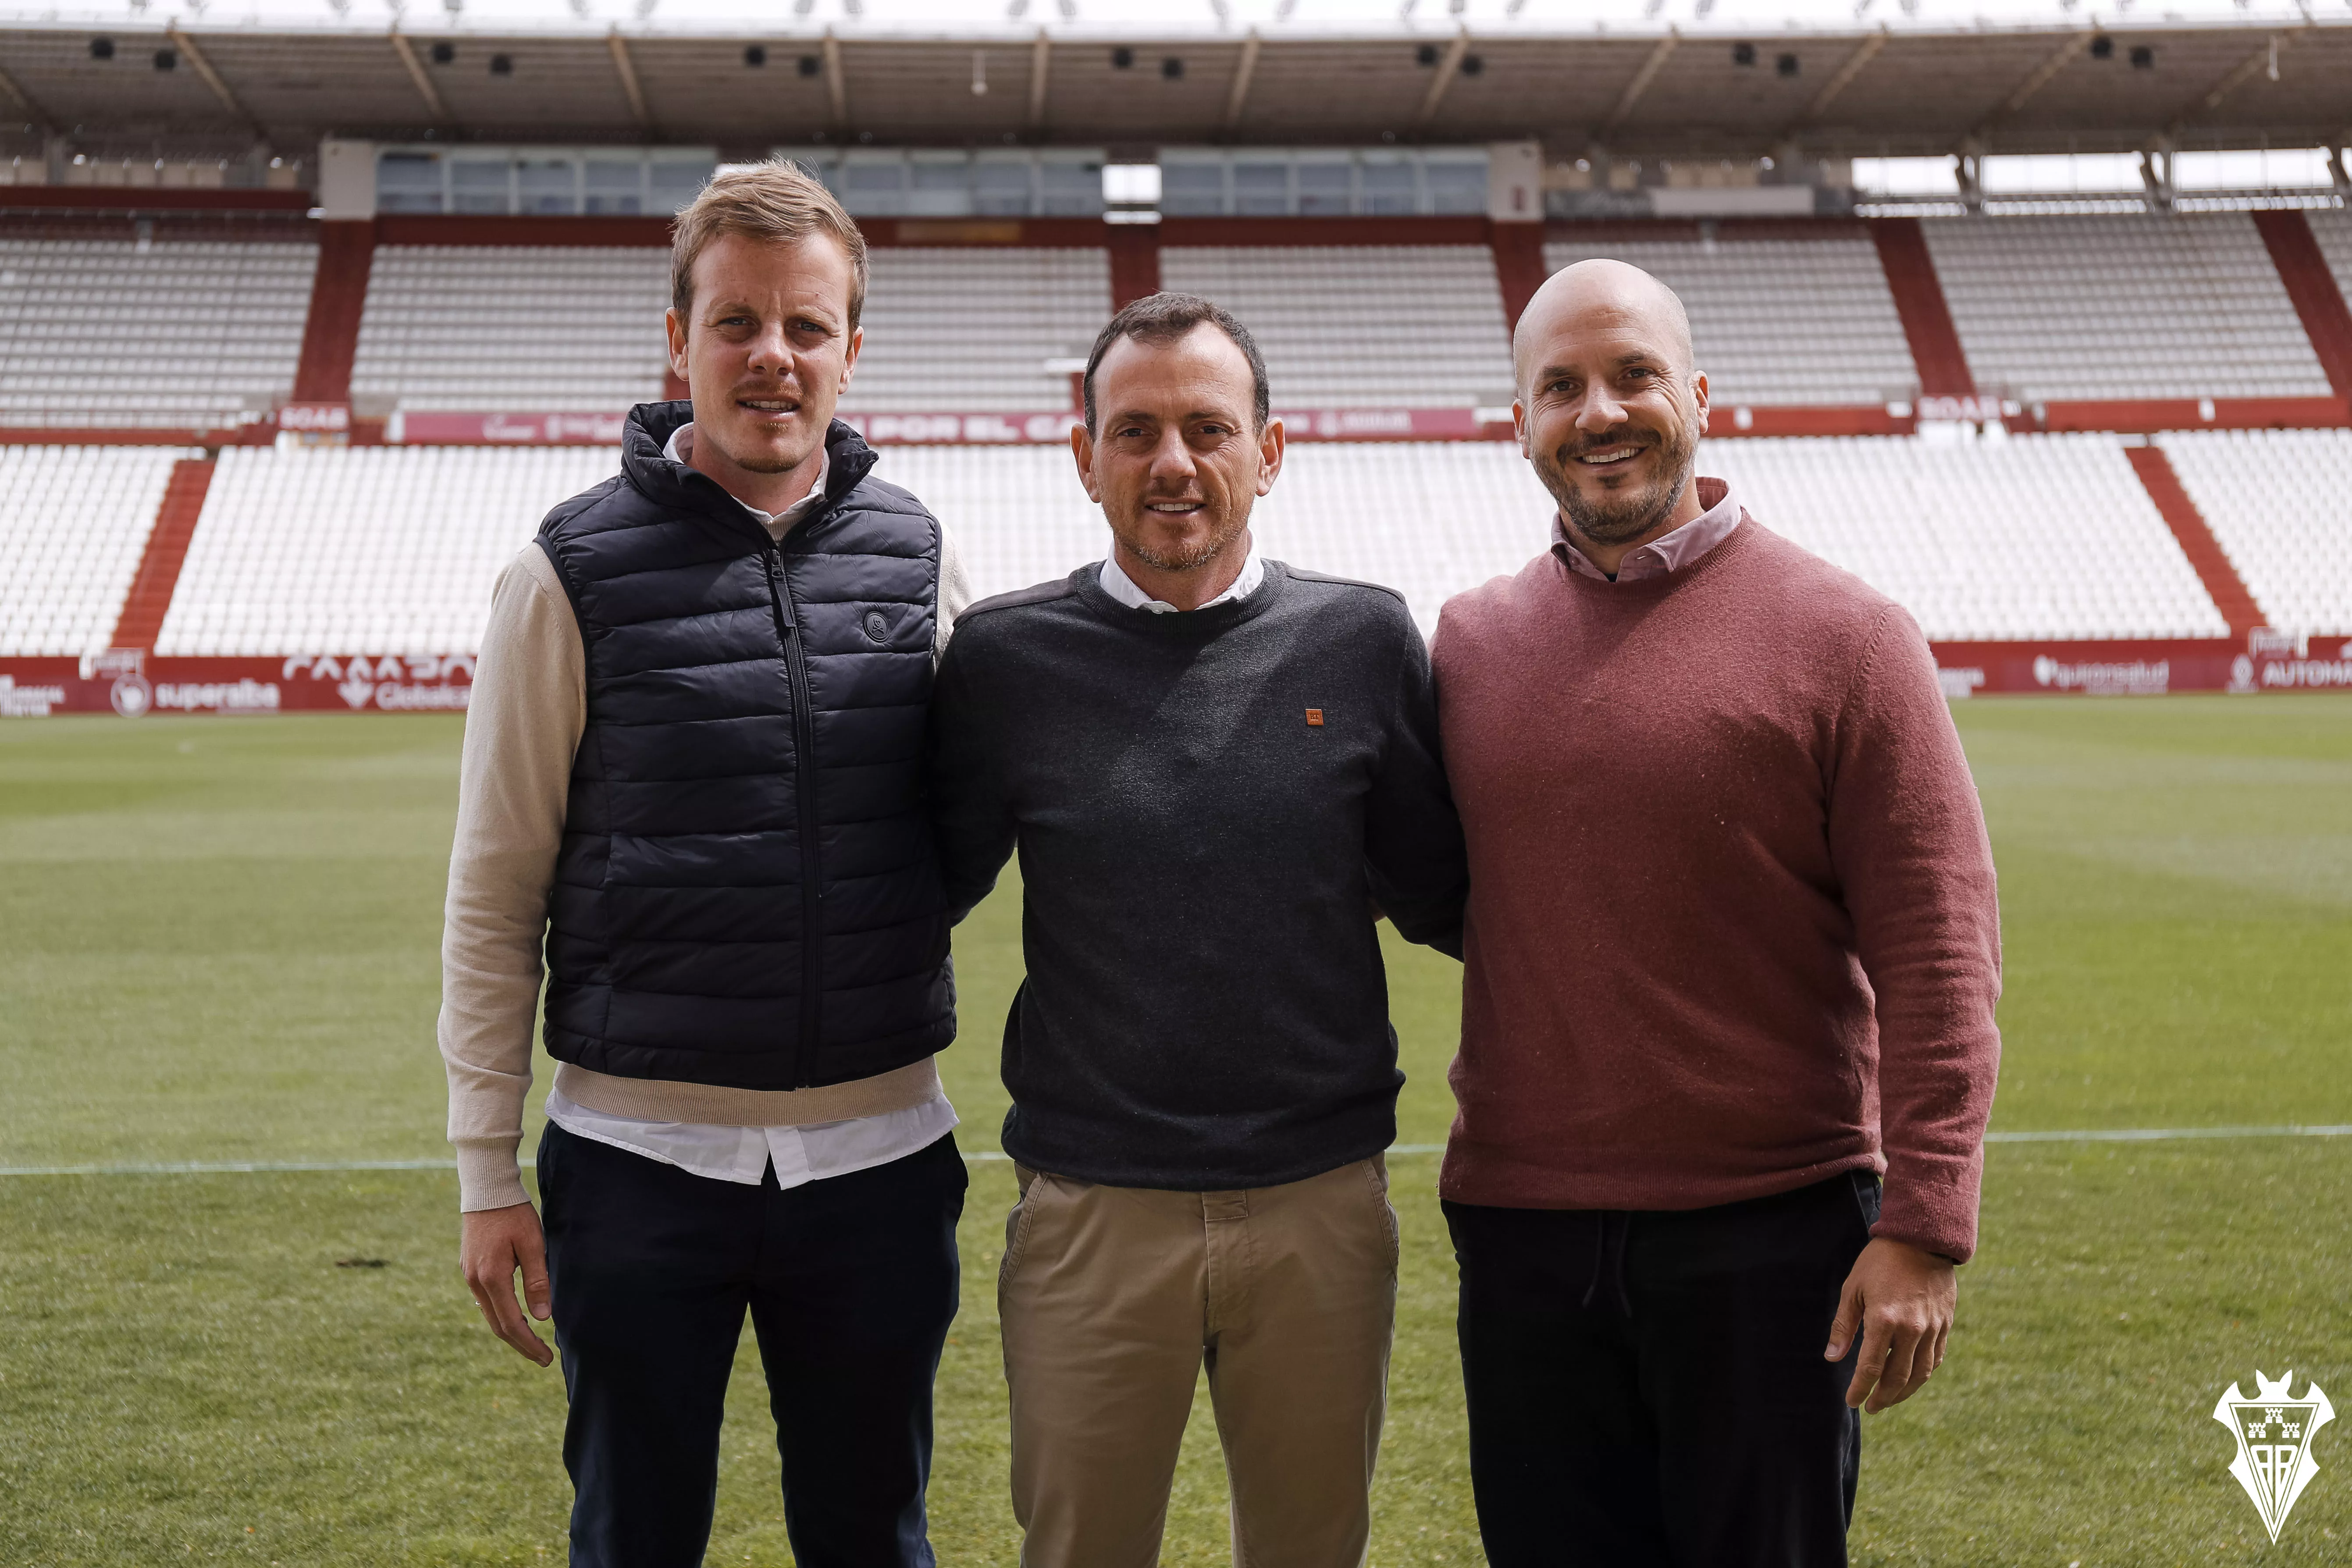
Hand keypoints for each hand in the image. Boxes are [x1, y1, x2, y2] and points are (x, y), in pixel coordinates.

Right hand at [461, 1201, 553, 1366]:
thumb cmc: (514, 1214)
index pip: (511, 1324)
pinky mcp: (469, 1268)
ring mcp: (469, 1275)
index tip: (547, 1358)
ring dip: (510, 1331)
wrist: (486, 1190)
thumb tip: (542, 1317)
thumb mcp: (533, 1244)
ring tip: (531, 1342)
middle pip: (497, 1325)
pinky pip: (484, 1300)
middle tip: (543, 1358)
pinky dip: (500, 1314)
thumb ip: (537, 1281)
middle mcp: (475, 1281)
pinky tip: (514, 1316)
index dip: (529, 1344)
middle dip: (521, 1344)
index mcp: (492, 1278)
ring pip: (489, 1314)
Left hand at [1824, 1237, 1955, 1412]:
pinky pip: (1936, 1358)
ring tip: (1889, 1399)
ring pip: (1921, 1373)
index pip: (1871, 1368)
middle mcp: (1911, 1329)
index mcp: (1884, 1320)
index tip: (1851, 1401)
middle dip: (1883, 1397)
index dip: (1860, 1389)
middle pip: (1898, 1378)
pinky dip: (1923, 1372)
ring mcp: (1932, 1328)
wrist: (1921, 1238)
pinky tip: (1912, 1378)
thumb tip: (1832, 1358)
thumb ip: (1844, 1326)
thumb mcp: (1853, 1289)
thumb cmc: (1880, 1261)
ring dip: (1904, 1392)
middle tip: (1871, 1406)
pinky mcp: (1945, 1323)